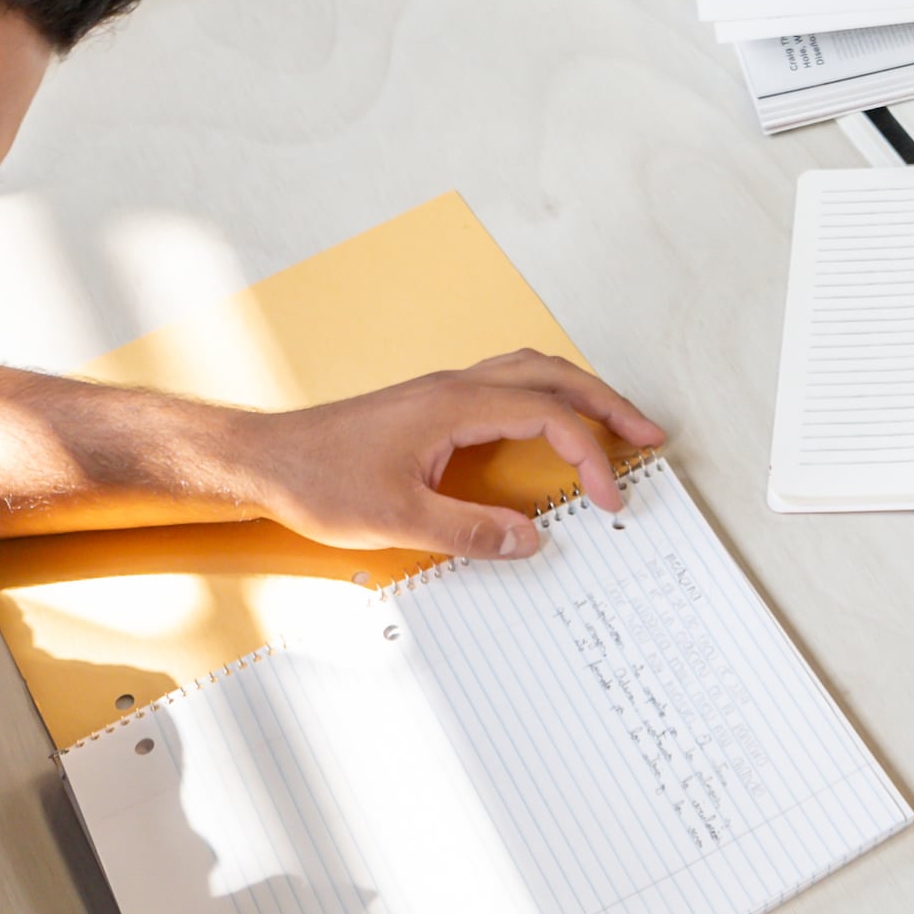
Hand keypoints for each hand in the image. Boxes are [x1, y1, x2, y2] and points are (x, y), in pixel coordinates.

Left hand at [226, 352, 666, 558]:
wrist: (265, 459)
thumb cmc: (318, 481)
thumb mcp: (397, 519)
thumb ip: (470, 531)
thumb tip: (530, 540)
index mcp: (453, 406)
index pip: (547, 418)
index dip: (589, 455)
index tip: (609, 496)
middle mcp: (454, 387)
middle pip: (551, 377)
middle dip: (607, 404)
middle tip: (648, 434)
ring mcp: (442, 392)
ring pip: (530, 372)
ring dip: (578, 395)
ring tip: (613, 424)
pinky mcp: (431, 405)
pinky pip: (505, 385)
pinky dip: (544, 398)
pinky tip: (547, 424)